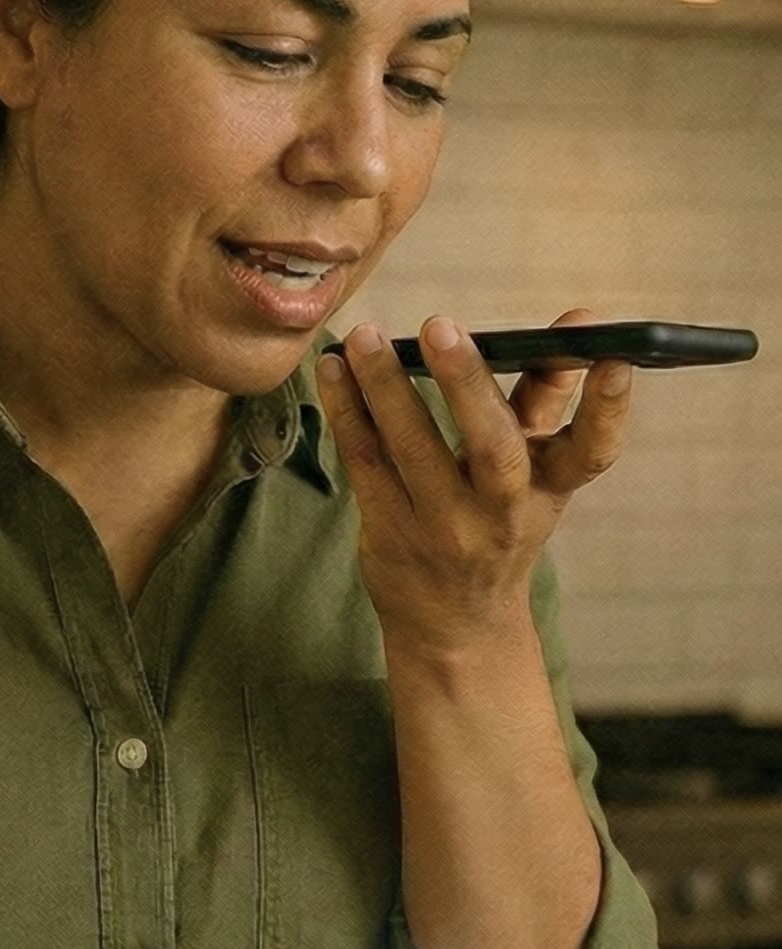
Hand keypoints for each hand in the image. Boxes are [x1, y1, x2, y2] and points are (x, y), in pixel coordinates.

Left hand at [316, 305, 631, 658]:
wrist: (456, 626)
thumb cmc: (499, 525)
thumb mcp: (537, 473)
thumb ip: (548, 396)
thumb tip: (580, 321)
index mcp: (550, 489)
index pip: (593, 451)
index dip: (609, 408)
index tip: (615, 358)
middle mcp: (502, 512)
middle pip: (493, 446)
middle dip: (467, 383)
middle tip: (441, 325)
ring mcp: (444, 528)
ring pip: (412, 449)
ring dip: (384, 386)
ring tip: (363, 336)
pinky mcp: (391, 533)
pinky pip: (366, 463)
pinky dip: (346, 411)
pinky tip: (333, 370)